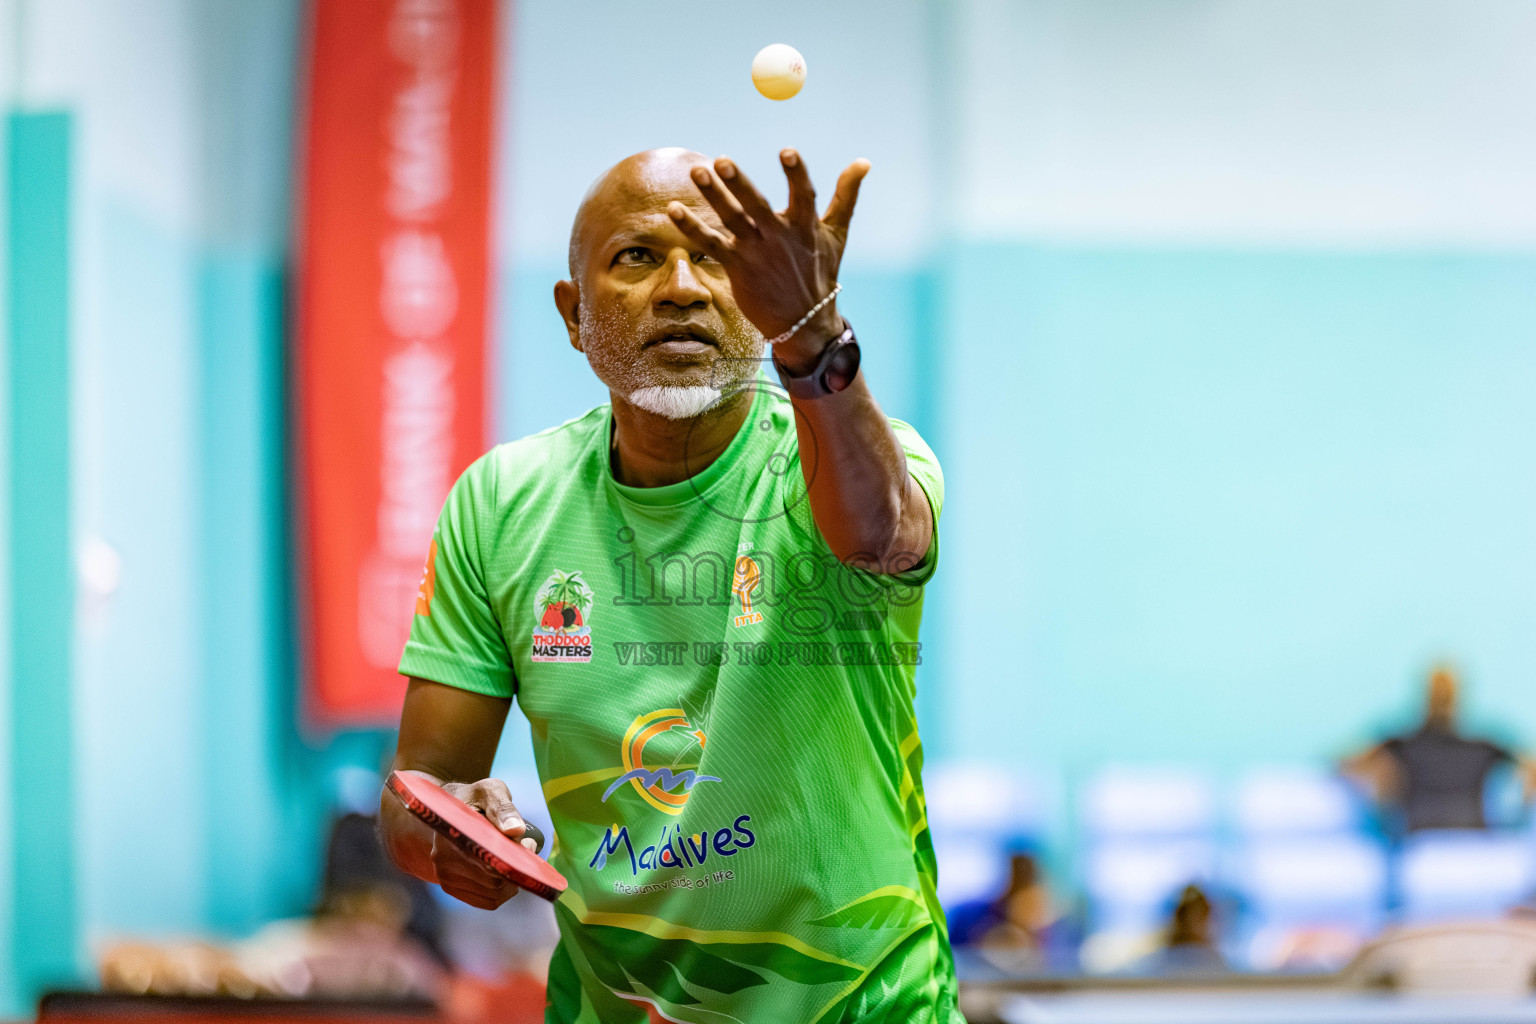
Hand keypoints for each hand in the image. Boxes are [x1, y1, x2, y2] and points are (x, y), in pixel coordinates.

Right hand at [432, 777, 535, 909]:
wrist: (449, 810)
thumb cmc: (475, 798)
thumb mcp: (490, 791)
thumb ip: (504, 808)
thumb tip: (516, 830)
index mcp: (451, 833)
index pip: (489, 860)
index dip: (515, 857)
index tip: (529, 844)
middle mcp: (441, 859)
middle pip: (494, 880)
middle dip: (516, 867)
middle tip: (525, 847)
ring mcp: (444, 876)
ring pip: (493, 894)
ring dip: (512, 879)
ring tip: (514, 857)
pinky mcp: (451, 887)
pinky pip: (487, 900)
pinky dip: (503, 890)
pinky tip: (505, 872)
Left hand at [668, 150, 869, 372]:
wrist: (804, 323)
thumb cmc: (820, 272)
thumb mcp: (837, 234)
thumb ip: (847, 195)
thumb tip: (865, 161)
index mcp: (805, 227)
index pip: (803, 196)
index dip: (796, 174)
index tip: (787, 152)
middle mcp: (779, 239)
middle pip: (756, 206)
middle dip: (738, 183)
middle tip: (721, 160)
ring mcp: (756, 253)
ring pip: (731, 220)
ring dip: (713, 195)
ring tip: (696, 171)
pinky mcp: (737, 267)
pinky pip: (710, 244)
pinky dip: (691, 227)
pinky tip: (673, 208)